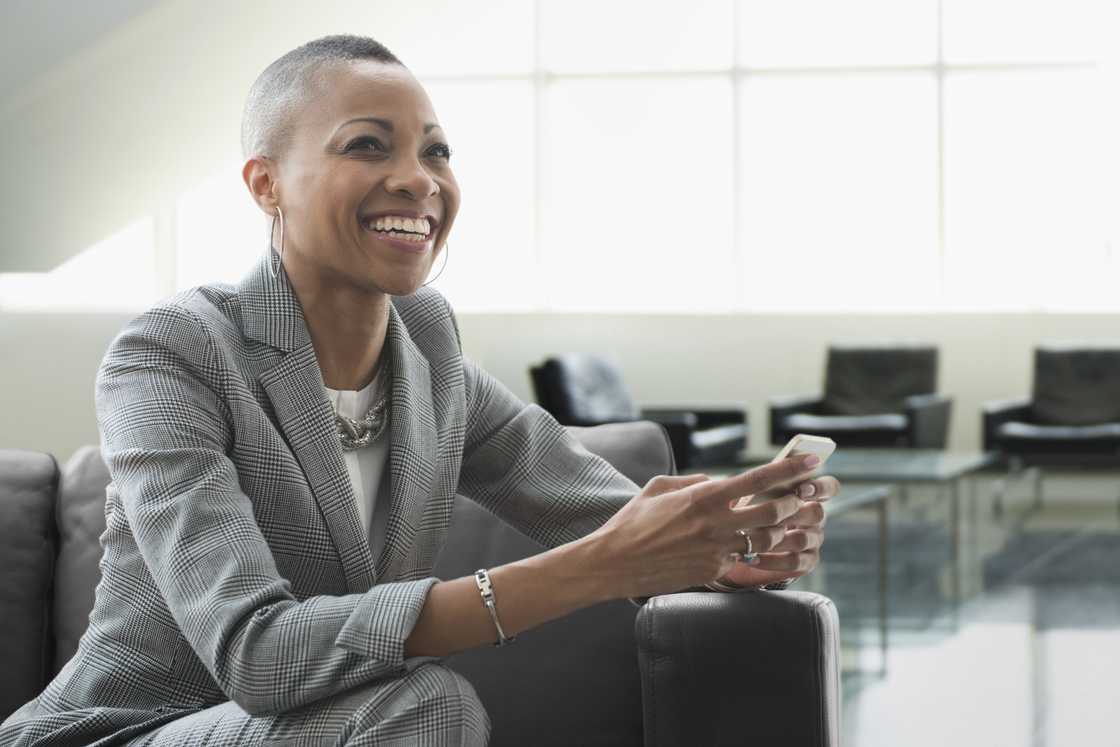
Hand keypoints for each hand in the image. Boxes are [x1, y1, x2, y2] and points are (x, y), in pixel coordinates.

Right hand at [590, 455, 823, 598]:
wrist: (614, 563)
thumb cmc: (632, 522)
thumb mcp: (659, 488)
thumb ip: (693, 481)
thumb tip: (716, 481)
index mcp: (704, 497)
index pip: (758, 480)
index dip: (790, 470)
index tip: (811, 463)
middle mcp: (716, 524)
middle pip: (773, 512)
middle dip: (791, 503)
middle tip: (796, 498)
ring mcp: (717, 550)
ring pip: (766, 539)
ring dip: (778, 530)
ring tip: (778, 522)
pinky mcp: (713, 571)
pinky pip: (744, 560)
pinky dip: (752, 551)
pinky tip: (748, 546)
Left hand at [714, 474, 839, 588]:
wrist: (736, 542)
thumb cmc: (747, 508)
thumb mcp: (753, 492)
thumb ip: (766, 482)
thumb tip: (769, 473)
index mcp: (809, 494)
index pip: (829, 487)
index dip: (821, 487)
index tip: (802, 489)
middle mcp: (814, 517)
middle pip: (818, 513)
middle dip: (796, 513)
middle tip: (776, 516)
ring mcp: (812, 540)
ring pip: (803, 539)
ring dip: (778, 538)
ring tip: (752, 538)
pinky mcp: (805, 562)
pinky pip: (794, 562)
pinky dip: (772, 560)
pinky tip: (752, 557)